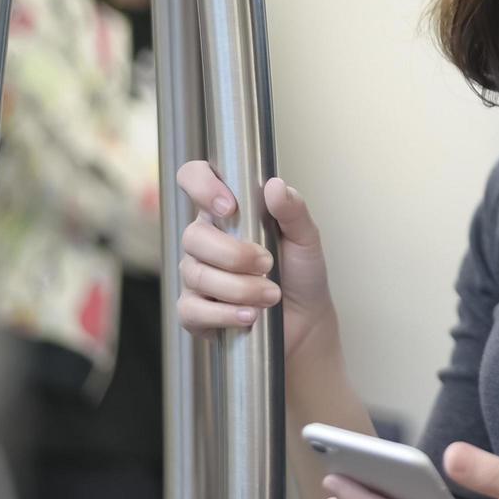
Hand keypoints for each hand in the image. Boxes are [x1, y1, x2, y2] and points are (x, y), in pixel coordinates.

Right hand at [174, 162, 334, 357]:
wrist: (306, 320)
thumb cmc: (301, 273)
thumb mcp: (306, 238)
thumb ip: (292, 210)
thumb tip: (274, 185)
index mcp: (226, 212)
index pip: (194, 178)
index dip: (201, 185)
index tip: (230, 208)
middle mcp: (204, 241)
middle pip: (193, 236)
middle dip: (234, 254)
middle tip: (268, 264)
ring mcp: (195, 275)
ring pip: (196, 274)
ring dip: (239, 288)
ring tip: (272, 295)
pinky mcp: (194, 311)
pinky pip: (192, 310)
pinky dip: (224, 314)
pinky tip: (250, 315)